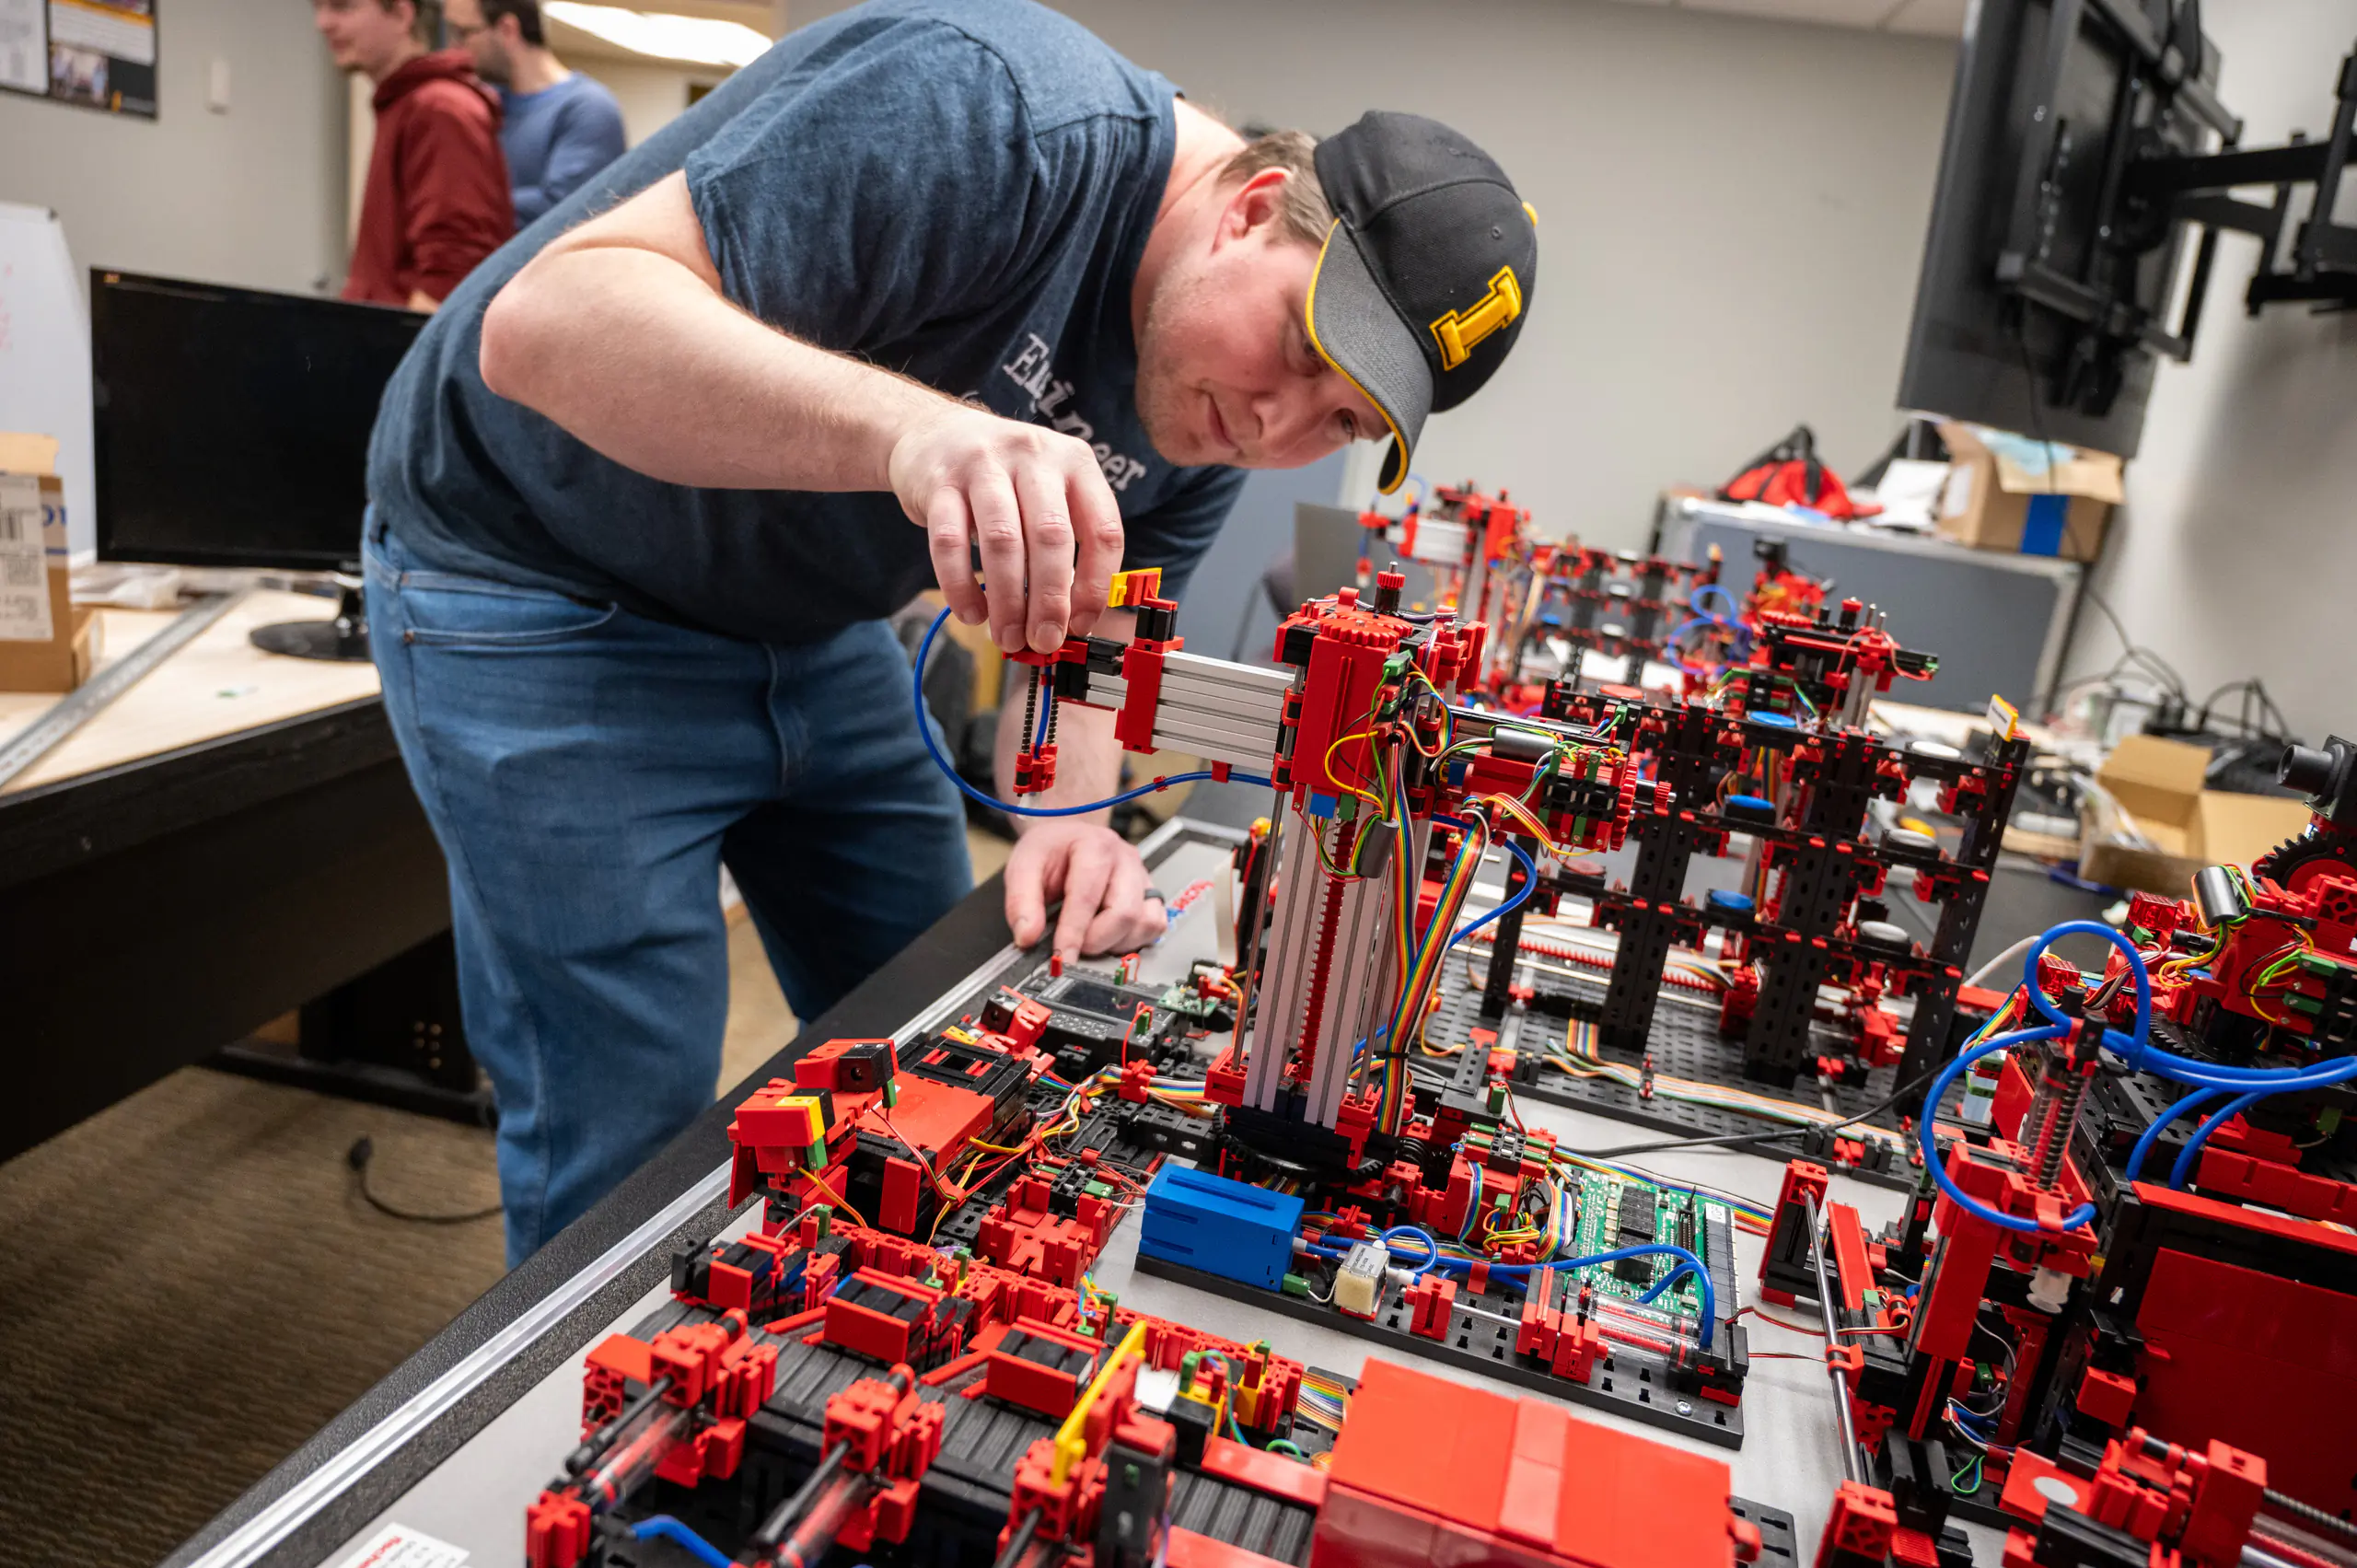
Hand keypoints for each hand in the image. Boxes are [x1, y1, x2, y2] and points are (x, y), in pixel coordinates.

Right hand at [890, 403, 1124, 654]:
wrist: (933, 433)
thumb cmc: (1002, 476)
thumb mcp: (1046, 490)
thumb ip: (1062, 542)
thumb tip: (1068, 618)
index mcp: (1076, 462)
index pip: (1102, 530)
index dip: (1096, 586)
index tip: (1081, 624)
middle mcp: (1034, 455)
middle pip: (1051, 537)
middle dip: (1050, 600)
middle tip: (1042, 640)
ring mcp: (984, 464)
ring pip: (1002, 541)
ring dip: (1007, 600)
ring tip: (1006, 636)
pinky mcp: (939, 481)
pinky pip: (949, 542)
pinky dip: (960, 586)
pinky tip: (971, 613)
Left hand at [1004, 820, 1166, 960]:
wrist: (1068, 838)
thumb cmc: (1051, 850)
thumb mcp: (1023, 865)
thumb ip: (1021, 902)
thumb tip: (1027, 937)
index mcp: (1094, 846)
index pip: (1087, 897)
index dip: (1073, 933)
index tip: (1061, 958)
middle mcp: (1125, 860)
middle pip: (1125, 914)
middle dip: (1096, 941)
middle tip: (1073, 945)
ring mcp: (1142, 877)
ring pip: (1144, 924)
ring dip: (1116, 942)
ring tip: (1090, 936)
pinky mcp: (1150, 894)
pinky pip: (1155, 926)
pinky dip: (1134, 940)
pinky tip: (1110, 935)